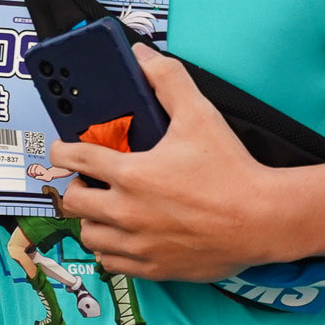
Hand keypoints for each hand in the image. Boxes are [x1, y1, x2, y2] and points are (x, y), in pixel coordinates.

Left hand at [51, 45, 287, 282]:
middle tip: (92, 181)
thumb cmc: (232, 170)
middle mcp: (127, 212)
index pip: (74, 160)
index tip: (64, 150)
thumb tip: (144, 56)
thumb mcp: (200, 115)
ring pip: (89, 236)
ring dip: (92, 221)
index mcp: (131, 175)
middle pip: (74, 201)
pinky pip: (111, 264)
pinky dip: (111, 251)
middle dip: (77, 188)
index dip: (62, 151)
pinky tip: (124, 237)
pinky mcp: (153, 268)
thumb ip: (168, 81)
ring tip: (106, 210)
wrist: (262, 220)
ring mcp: (138, 244)